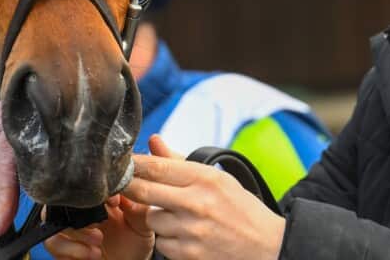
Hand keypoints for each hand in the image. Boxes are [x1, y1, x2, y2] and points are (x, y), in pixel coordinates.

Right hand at [42, 194, 154, 259]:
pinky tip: (91, 253)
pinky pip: (52, 241)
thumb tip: (129, 187)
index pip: (87, 182)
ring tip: (97, 240)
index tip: (113, 201)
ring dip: (76, 231)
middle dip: (80, 209)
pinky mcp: (63, 247)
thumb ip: (137, 205)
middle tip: (100, 222)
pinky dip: (71, 248)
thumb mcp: (143, 221)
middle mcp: (81, 210)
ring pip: (52, 218)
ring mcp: (70, 228)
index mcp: (99, 197)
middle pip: (63, 197)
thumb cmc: (136, 242)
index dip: (96, 188)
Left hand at [121, 135, 285, 259]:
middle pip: (144, 191)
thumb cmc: (240, 209)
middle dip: (128, 186)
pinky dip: (168, 239)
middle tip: (122, 184)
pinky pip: (161, 242)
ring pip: (151, 218)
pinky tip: (185, 235)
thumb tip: (153, 141)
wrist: (267, 247)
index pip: (157, 166)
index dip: (134, 164)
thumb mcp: (217, 179)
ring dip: (156, 217)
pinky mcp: (188, 254)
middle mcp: (197, 203)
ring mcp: (191, 231)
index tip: (122, 163)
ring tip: (177, 216)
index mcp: (205, 178)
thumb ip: (180, 162)